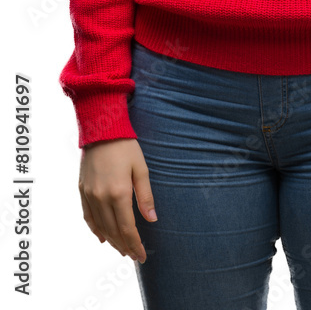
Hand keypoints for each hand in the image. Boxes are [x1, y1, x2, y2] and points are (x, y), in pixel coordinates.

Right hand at [78, 138, 157, 263]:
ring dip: (111, 241)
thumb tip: (152, 219)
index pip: (127, 228)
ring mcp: (89, 194)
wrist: (102, 129)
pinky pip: (88, 216)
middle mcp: (101, 197)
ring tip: (122, 249)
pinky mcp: (82, 189)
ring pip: (100, 226)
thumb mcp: (141, 169)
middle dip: (125, 246)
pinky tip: (102, 237)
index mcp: (118, 193)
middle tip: (134, 256)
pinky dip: (95, 229)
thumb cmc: (126, 147)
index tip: (142, 255)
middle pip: (113, 231)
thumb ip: (145, 196)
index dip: (135, 244)